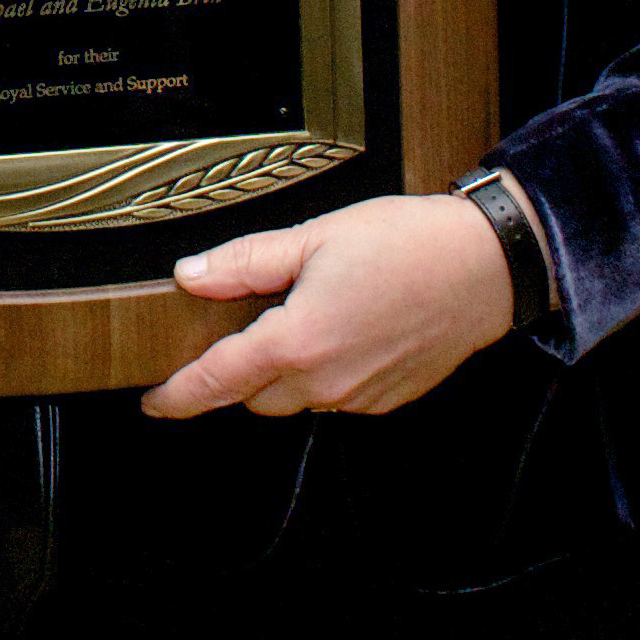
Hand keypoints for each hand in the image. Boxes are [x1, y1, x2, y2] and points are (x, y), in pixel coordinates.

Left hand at [140, 193, 521, 419]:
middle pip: (254, 396)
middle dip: (238, 372)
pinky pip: (337, 396)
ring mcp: (359, 395)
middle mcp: (325, 381)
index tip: (155, 402)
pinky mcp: (388, 399)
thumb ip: (246, 262)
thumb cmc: (407, 245)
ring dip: (285, 372)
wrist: (485, 267)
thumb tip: (192, 276)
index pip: (217, 380)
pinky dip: (326, 373)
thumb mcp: (315, 236)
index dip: (178, 395)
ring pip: (297, 399)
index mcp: (296, 341)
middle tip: (243, 329)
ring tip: (304, 318)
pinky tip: (345, 330)